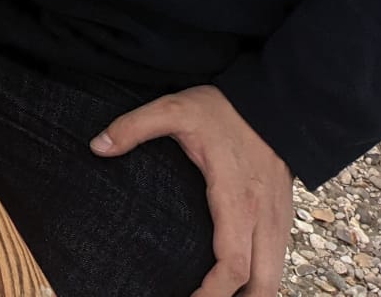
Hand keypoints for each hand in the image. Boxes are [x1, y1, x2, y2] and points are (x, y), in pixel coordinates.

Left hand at [93, 86, 291, 296]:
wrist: (273, 103)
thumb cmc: (222, 110)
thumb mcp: (173, 109)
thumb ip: (134, 127)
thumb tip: (97, 146)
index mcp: (236, 199)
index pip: (232, 264)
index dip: (213, 294)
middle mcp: (263, 217)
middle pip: (262, 284)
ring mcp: (278, 219)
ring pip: (275, 277)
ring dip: (252, 295)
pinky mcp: (283, 216)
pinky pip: (278, 261)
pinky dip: (261, 280)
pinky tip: (238, 283)